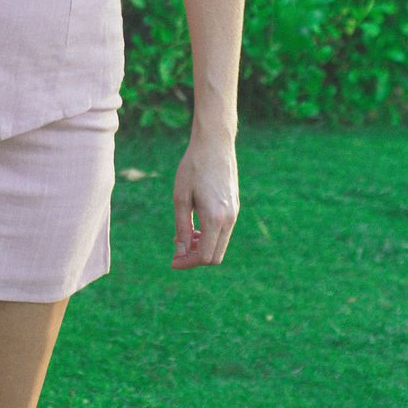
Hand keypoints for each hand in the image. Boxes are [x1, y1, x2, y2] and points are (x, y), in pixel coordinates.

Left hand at [171, 130, 238, 269]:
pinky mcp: (234, 207)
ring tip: (184, 236)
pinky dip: (210, 235)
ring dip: (202, 247)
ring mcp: (234, 214)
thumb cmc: (193, 167)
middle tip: (177, 249)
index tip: (173, 261)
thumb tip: (181, 252)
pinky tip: (195, 224)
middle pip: (215, 256)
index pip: (205, 256)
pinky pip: (224, 232)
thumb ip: (182, 227)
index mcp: (215, 219)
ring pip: (220, 244)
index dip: (188, 262)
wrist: (214, 144)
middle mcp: (229, 220)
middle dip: (195, 258)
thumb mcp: (181, 197)